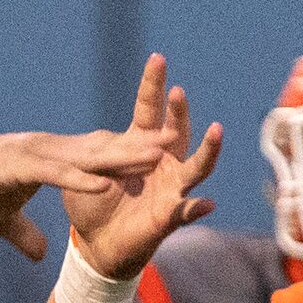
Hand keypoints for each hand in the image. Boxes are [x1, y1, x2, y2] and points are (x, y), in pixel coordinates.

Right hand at [0, 111, 194, 262]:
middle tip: (176, 140)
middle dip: (139, 146)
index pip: (96, 155)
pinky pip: (57, 174)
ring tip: (158, 155)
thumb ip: (26, 235)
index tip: (159, 155)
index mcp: (48, 159)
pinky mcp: (19, 166)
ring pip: (88, 156)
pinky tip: (106, 183)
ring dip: (123, 157)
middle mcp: (48, 150)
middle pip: (103, 148)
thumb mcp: (3, 220)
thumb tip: (42, 254)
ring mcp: (36, 155)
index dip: (127, 154)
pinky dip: (81, 179)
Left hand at [65, 55, 222, 278]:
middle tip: (177, 92)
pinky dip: (197, 208)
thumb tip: (87, 131)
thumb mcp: (87, 171)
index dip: (153, 85)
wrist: (97, 245)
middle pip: (177, 131)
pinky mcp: (169, 217)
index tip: (157, 58)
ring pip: (196, 166)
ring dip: (208, 150)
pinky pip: (187, 212)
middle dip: (178, 112)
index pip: (148, 110)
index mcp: (140, 146)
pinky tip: (206, 203)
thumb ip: (91, 152)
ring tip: (216, 130)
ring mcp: (171, 189)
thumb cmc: (93, 204)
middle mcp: (164, 163)